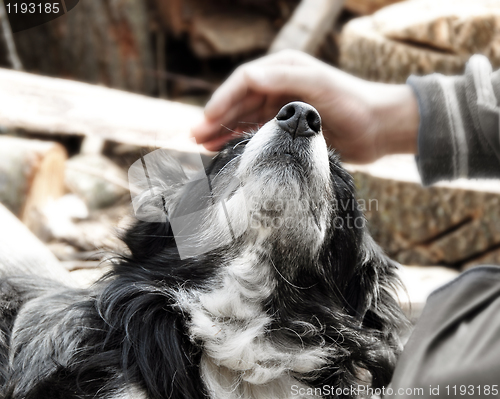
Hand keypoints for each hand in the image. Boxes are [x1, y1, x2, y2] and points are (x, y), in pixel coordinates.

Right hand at [191, 50, 418, 162]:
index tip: (207, 120)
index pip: (243, 81)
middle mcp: (280, 86)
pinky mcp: (289, 128)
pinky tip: (225, 149)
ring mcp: (283, 108)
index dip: (222, 99)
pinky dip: (240, 139)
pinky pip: (257, 132)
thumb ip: (283, 78)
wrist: (379, 127)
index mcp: (284, 69)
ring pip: (244, 117)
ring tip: (203, 146)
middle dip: (216, 118)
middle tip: (195, 137)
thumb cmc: (353, 102)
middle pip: (239, 101)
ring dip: (223, 130)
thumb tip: (247, 79)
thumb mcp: (318, 83)